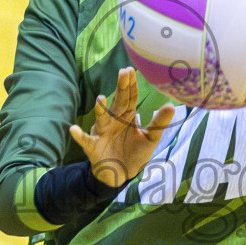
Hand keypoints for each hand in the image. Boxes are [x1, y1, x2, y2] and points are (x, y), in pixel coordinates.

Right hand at [68, 68, 175, 187]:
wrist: (122, 174)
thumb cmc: (135, 153)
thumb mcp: (150, 139)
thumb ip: (158, 123)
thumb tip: (171, 105)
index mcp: (127, 116)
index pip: (130, 97)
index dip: (131, 85)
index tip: (131, 70)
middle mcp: (114, 121)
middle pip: (118, 102)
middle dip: (120, 88)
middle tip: (123, 72)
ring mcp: (102, 132)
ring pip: (101, 119)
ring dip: (100, 110)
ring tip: (100, 99)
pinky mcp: (93, 146)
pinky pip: (85, 140)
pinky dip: (79, 136)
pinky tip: (74, 130)